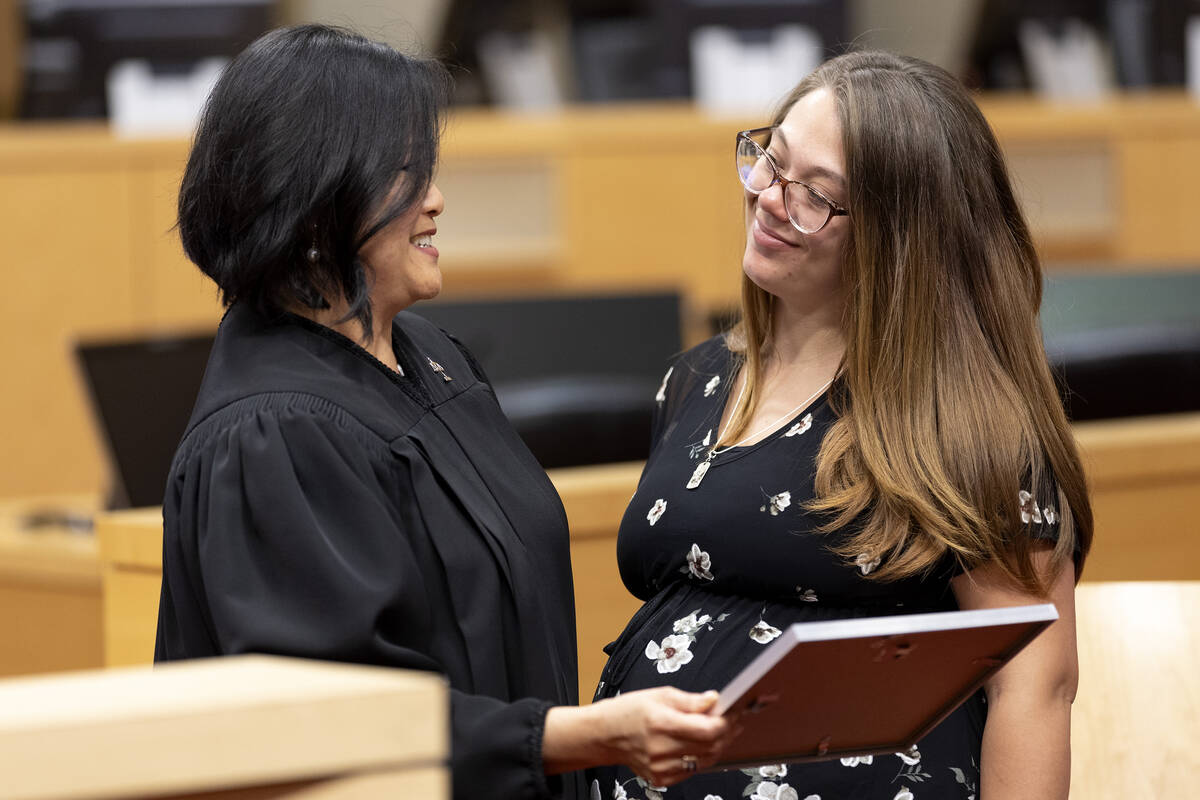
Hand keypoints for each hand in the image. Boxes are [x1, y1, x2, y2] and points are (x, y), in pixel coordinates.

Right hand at [588, 687, 737, 786]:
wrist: (605, 735)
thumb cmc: (627, 712)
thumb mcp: (658, 695)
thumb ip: (690, 700)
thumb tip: (713, 700)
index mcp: (661, 722)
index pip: (707, 729)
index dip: (726, 722)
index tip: (731, 713)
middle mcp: (662, 748)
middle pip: (710, 746)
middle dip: (726, 733)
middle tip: (731, 721)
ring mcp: (662, 767)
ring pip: (705, 761)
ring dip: (717, 746)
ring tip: (718, 732)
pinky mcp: (662, 778)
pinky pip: (692, 771)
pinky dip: (701, 758)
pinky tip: (699, 746)